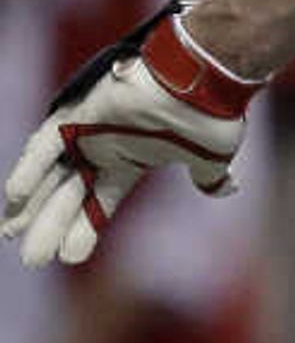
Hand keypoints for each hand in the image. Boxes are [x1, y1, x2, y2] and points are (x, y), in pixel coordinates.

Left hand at [5, 2, 258, 270]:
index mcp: (130, 161)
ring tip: (11, 233)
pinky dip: (29, 170)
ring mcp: (88, 133)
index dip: (84, 231)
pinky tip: (14, 198)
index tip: (67, 259)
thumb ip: (209, 178)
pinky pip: (44, 146)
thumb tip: (225, 189)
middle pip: (69, 196)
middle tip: (30, 259)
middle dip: (49, 228)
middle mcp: (103, 150)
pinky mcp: (77, 116)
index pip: (99, 203)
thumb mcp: (211, 158)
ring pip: (51, 175)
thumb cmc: (209, 118)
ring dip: (31, 205)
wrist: (203, 84)